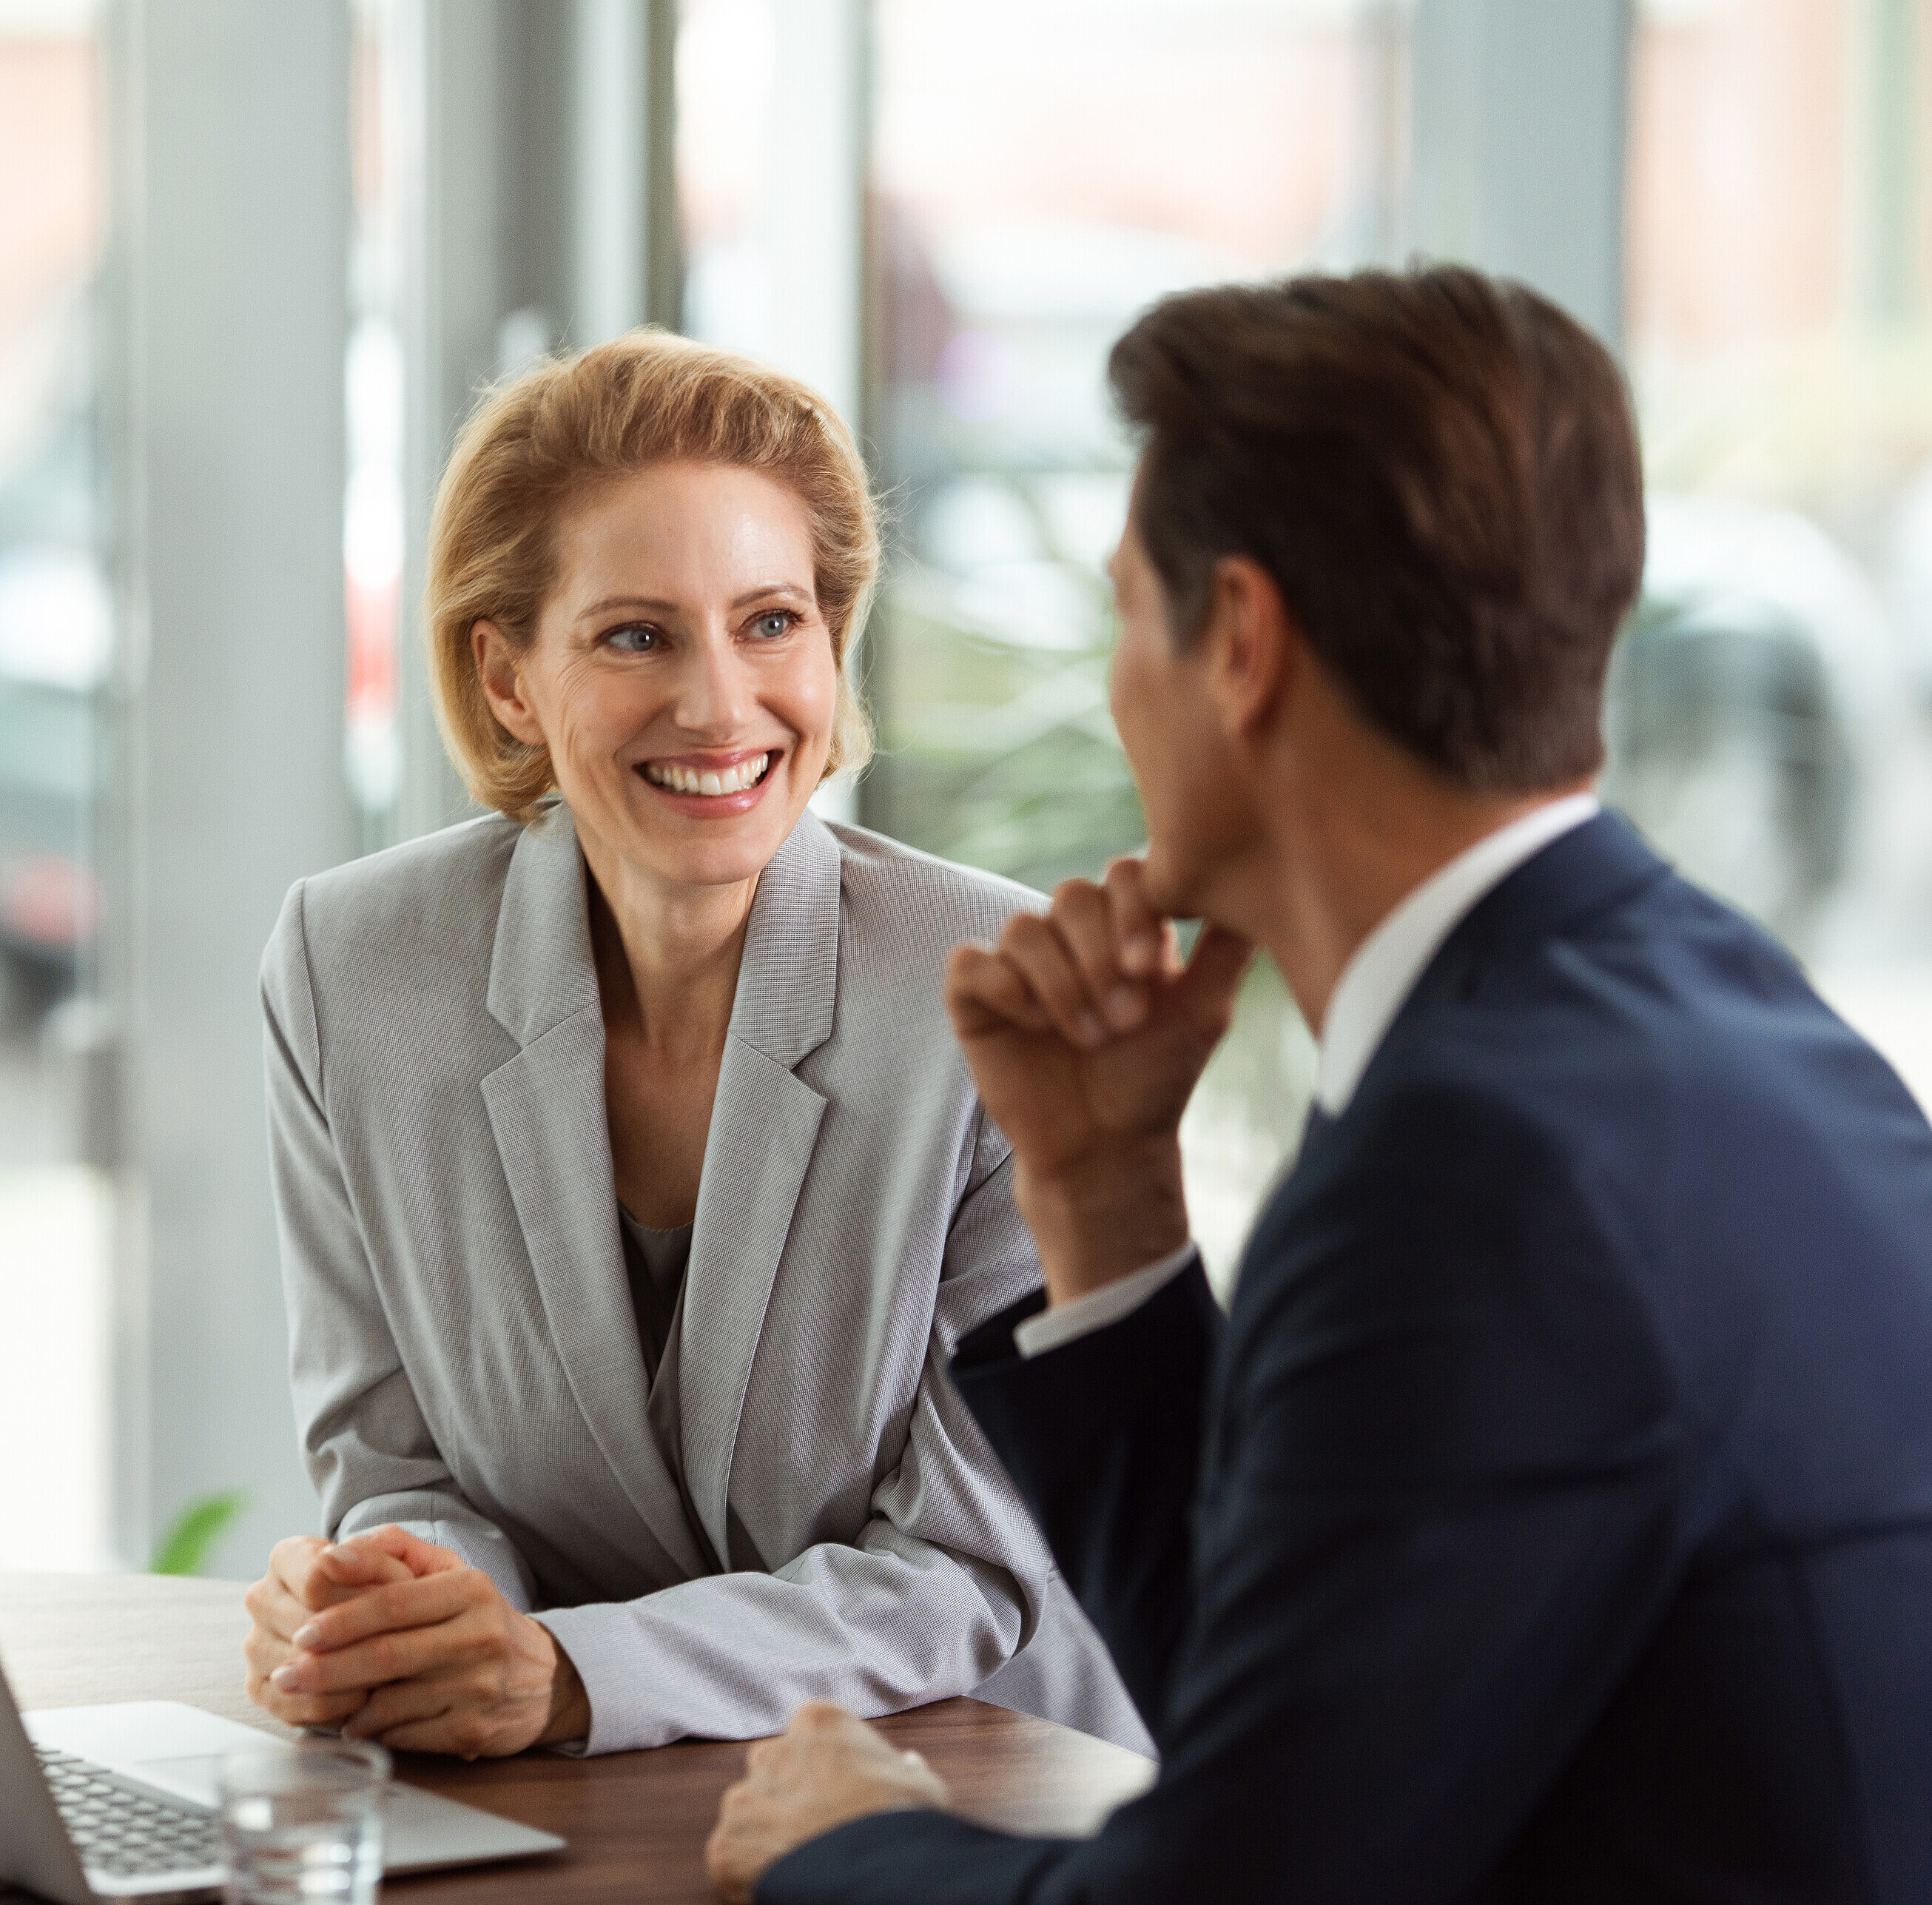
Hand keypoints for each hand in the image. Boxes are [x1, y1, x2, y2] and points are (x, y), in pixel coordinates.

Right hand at [244, 1535, 417, 1728]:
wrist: (385, 1625)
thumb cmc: (393, 1588)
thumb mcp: (398, 1562)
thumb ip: (372, 1555)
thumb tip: (334, 1557)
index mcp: (288, 1557)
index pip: (318, 1578)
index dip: (367, 1594)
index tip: (401, 1600)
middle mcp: (262, 1597)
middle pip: (308, 1626)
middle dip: (360, 1637)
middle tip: (403, 1643)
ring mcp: (255, 1643)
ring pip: (299, 1667)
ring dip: (348, 1675)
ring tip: (388, 1672)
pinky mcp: (259, 1686)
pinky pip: (293, 1705)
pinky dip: (334, 1705)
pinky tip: (364, 1697)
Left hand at [262, 1526, 589, 1757]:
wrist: (543, 1678)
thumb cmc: (477, 1620)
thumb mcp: (449, 1574)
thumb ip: (394, 1553)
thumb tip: (335, 1552)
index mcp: (471, 1590)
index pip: (394, 1602)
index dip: (342, 1619)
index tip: (303, 1633)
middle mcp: (479, 1635)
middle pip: (387, 1654)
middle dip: (326, 1667)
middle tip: (286, 1673)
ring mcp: (479, 1686)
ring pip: (392, 1700)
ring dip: (344, 1704)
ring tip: (314, 1700)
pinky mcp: (474, 1729)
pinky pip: (406, 1734)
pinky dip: (373, 1731)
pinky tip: (357, 1724)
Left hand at [706, 1704, 950, 1902]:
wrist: (876, 1876)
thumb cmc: (901, 1824)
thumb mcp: (917, 1782)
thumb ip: (900, 1768)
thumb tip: (907, 1765)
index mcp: (816, 1722)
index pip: (810, 1740)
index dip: (828, 1774)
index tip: (842, 1797)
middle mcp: (771, 1751)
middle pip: (774, 1772)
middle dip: (792, 1798)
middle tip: (820, 1831)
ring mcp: (743, 1799)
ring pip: (750, 1813)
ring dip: (769, 1833)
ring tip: (803, 1859)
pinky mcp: (725, 1847)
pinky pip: (733, 1856)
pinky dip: (752, 1871)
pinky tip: (784, 1879)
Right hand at [945, 857, 1250, 1299]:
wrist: (1107, 1147)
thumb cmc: (1156, 1078)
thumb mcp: (1205, 1010)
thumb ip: (1228, 948)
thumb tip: (1269, 889)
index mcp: (1121, 925)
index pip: (1123, 875)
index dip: (1135, 911)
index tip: (1153, 969)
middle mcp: (1066, 933)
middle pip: (1072, 895)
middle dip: (1100, 957)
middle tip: (1126, 1019)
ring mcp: (1018, 962)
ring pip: (1024, 928)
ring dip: (1062, 985)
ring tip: (1090, 1038)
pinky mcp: (975, 995)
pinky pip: (972, 963)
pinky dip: (1007, 989)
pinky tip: (1036, 1027)